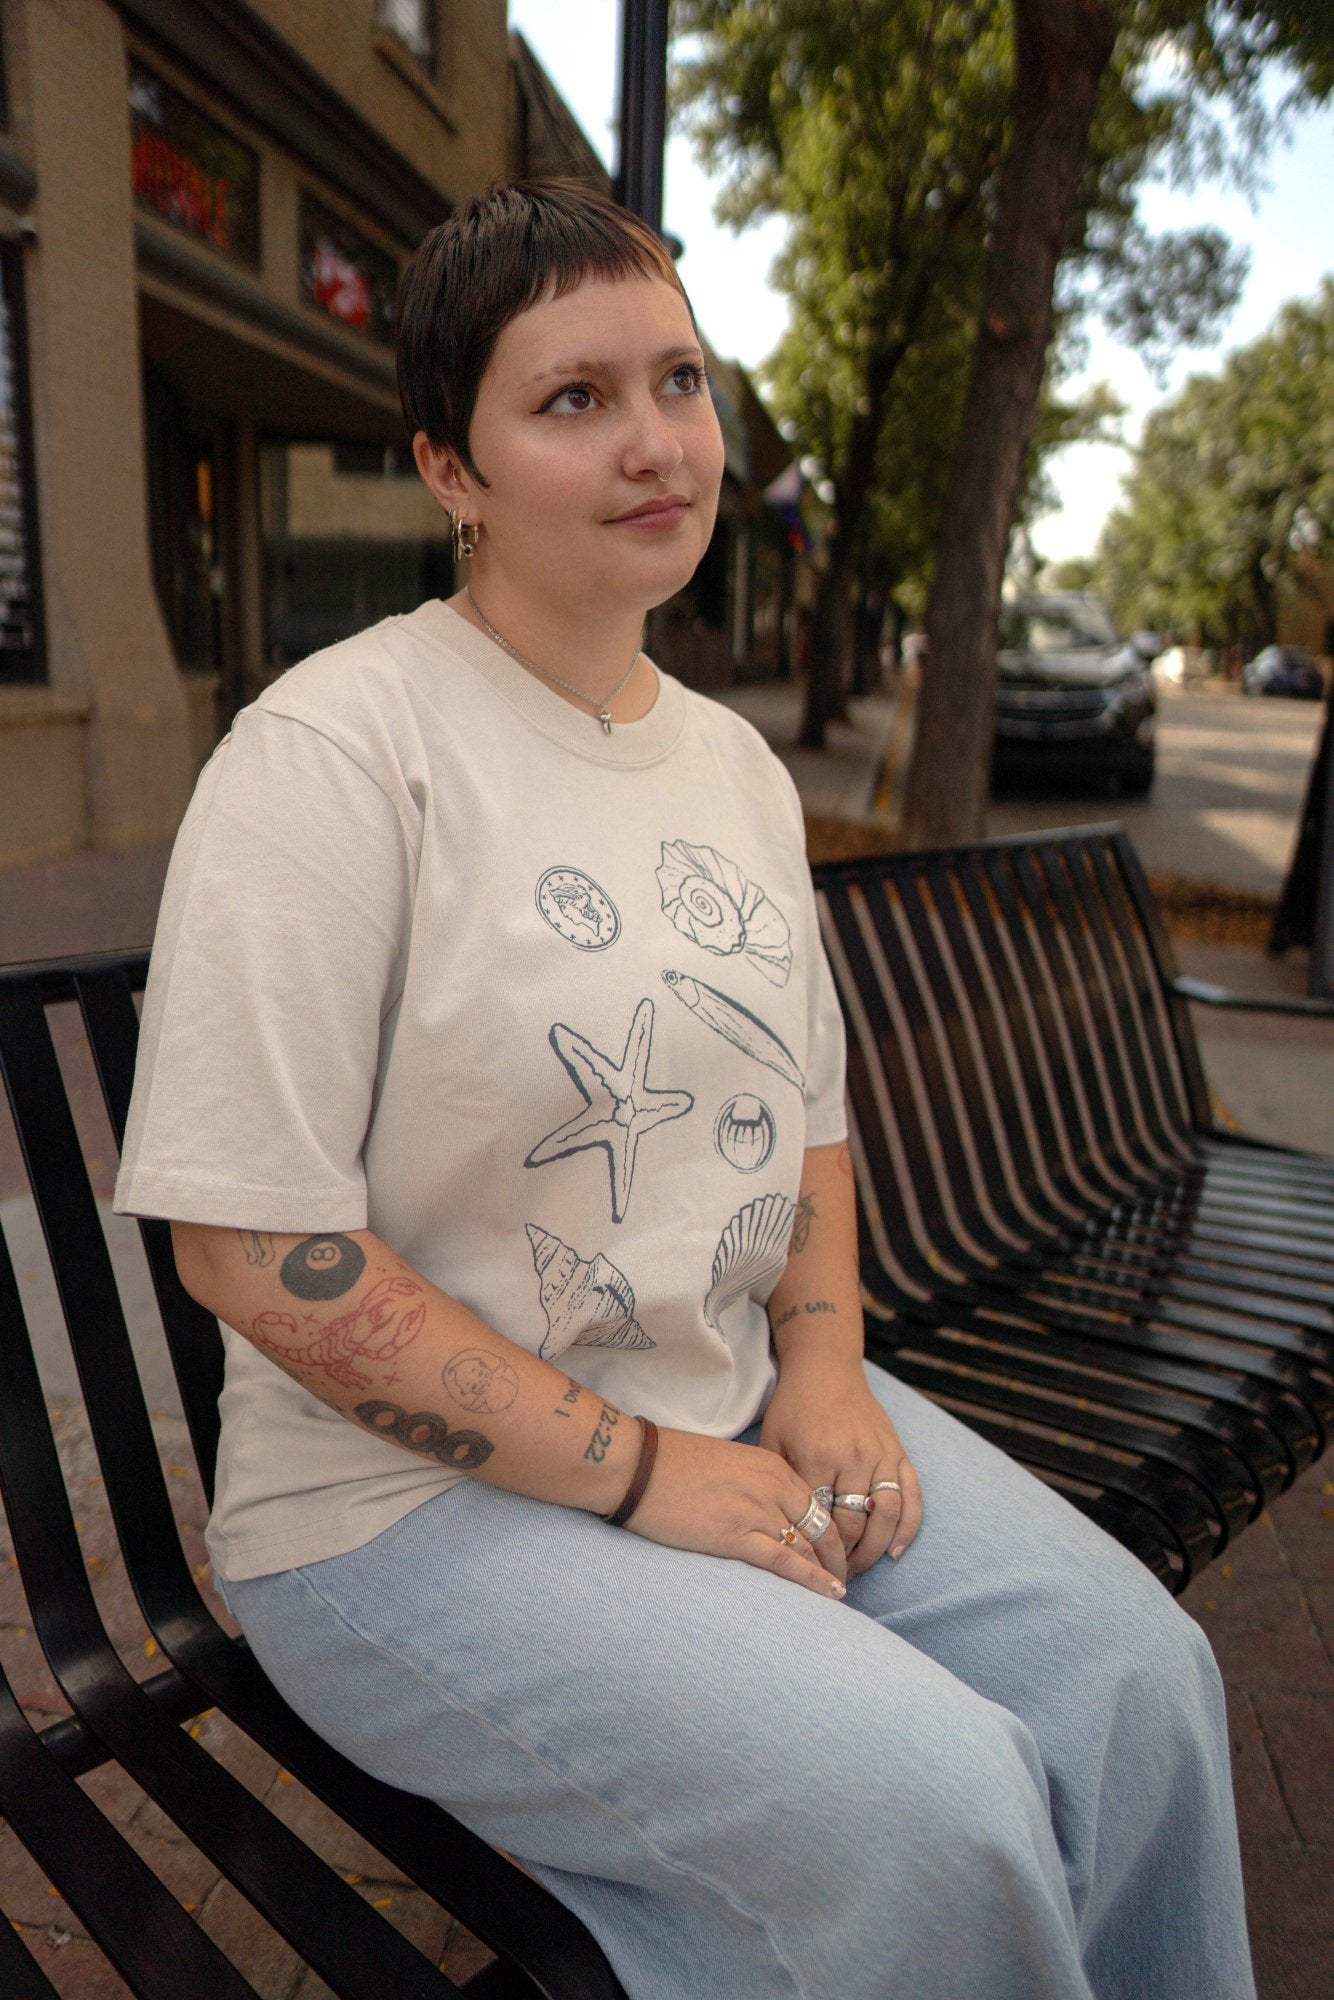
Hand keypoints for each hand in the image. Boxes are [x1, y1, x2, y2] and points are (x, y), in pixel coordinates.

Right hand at [625, 1427, 848, 1597]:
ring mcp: (756, 1511)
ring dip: (826, 1571)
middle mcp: (772, 1486)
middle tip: (845, 1575)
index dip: (831, 1530)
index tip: (837, 1549)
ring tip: (837, 1592)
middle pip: (820, 1526)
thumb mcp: (727, 1462)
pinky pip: (785, 1562)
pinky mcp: (736, 1537)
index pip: (816, 1502)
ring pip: (807, 1547)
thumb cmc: (671, 1462)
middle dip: (837, 1554)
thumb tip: (764, 1507)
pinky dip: (812, 1580)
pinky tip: (828, 1593)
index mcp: (771, 1465)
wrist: (637, 1466)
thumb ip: (753, 1482)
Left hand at [758, 1356, 921, 1576]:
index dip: (817, 1549)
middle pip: (856, 1524)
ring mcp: (880, 1455)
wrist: (826, 1368)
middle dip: (846, 1556)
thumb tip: (783, 1529)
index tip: (810, 1569)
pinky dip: (908, 1526)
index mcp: (817, 1457)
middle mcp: (853, 1458)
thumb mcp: (773, 1441)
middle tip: (835, 1575)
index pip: (822, 1519)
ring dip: (876, 1549)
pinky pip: (912, 1495)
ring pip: (887, 1516)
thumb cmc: (793, 1407)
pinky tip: (895, 1550)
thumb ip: (781, 1482)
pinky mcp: (897, 1451)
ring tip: (861, 1567)